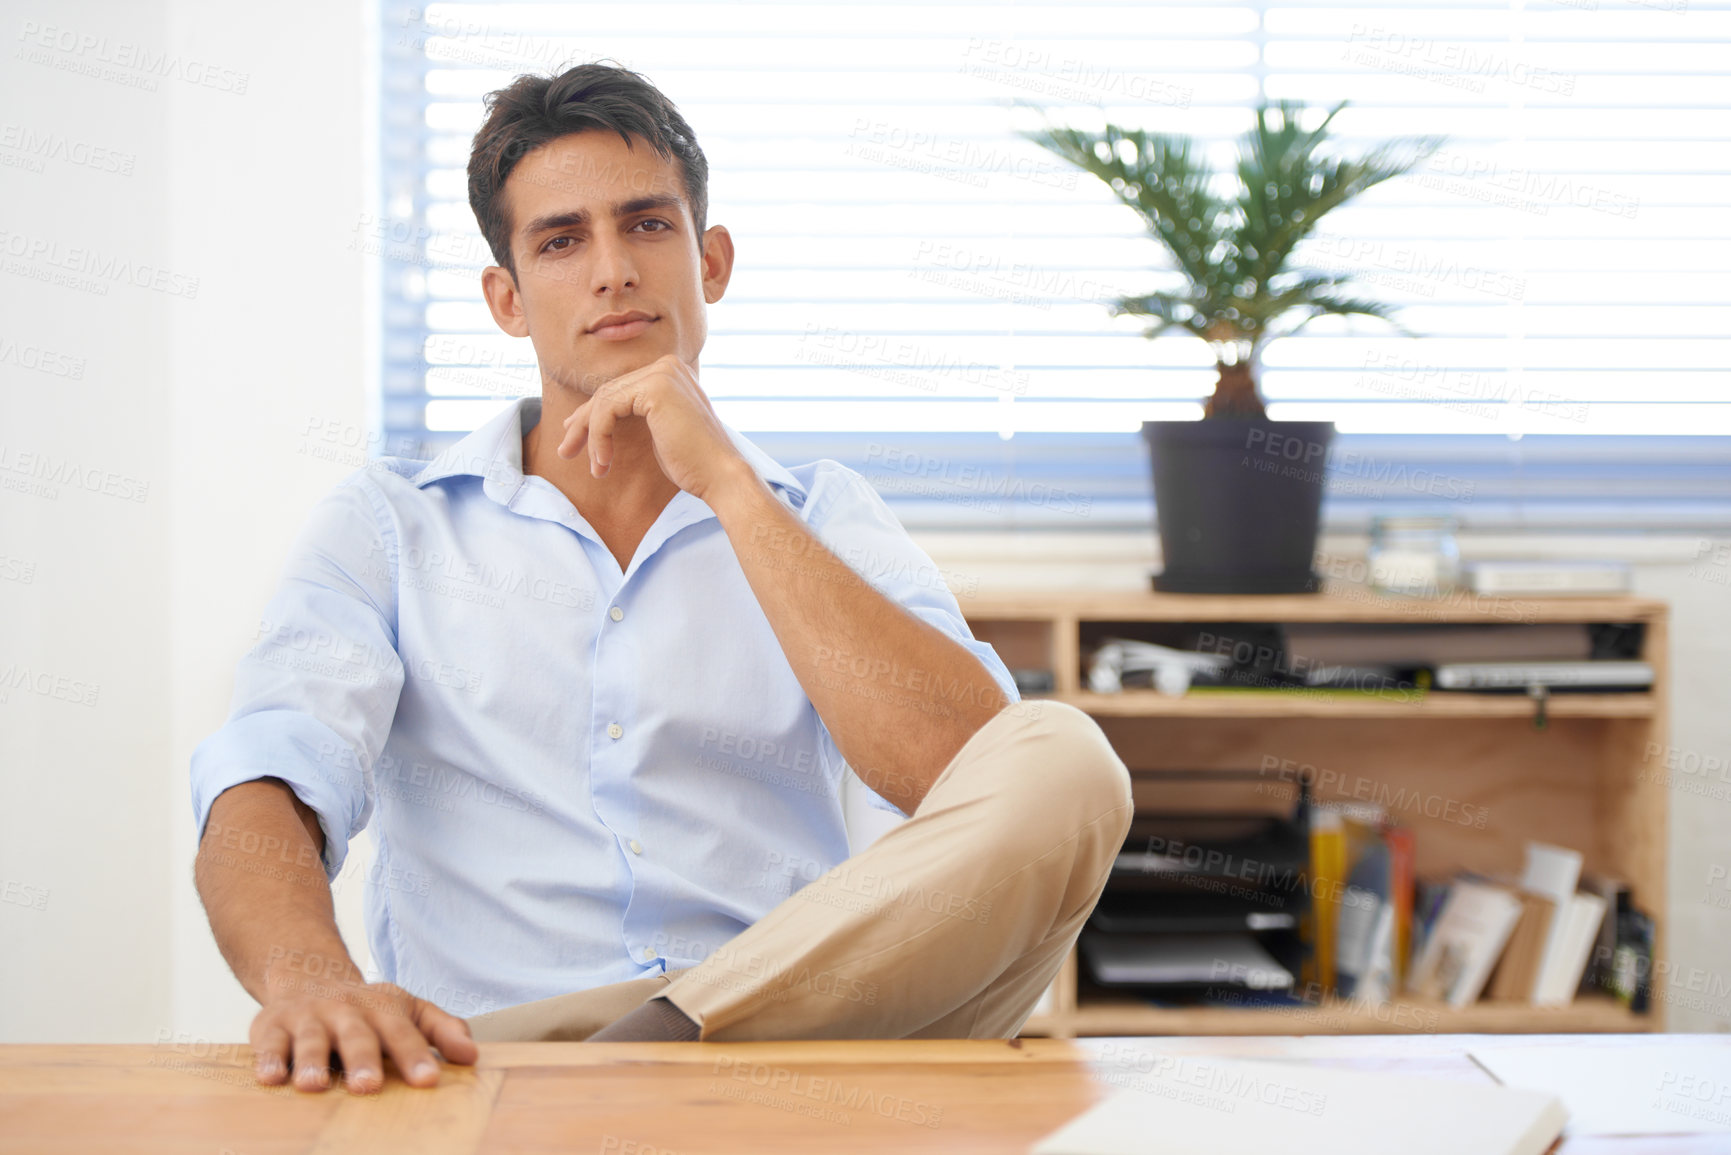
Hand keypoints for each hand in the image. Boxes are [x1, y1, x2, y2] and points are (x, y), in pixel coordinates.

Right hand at [250, 970, 477, 1092]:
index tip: (429, 1080)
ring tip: (313, 1085)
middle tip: (370, 1086)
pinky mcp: (272, 1026)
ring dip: (311, 1061)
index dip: (416, 1055)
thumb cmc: (366, 1008)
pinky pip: (268, 1043)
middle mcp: (346, 1011)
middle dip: (363, 1060)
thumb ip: (441, 1029)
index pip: (404, 1032)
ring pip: (310, 1039)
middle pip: (357, 1035)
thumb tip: (471, 1055)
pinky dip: (268, 1060)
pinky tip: (271, 1078)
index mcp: (383, 1009)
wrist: (309, 974)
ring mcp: (308, 1018)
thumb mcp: (408, 1009)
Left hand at [556, 353, 749, 502]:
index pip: (619, 389)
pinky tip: (603, 462)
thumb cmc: (693, 462)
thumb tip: (601, 413)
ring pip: (604, 401)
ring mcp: (662, 373)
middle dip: (582, 424)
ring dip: (590, 436)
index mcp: (670, 372)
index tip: (573, 435)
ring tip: (591, 466)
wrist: (719, 475)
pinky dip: (599, 437)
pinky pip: (608, 409)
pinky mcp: (655, 388)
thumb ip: (638, 414)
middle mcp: (667, 366)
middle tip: (565, 451)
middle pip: (608, 392)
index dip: (591, 413)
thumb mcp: (660, 430)